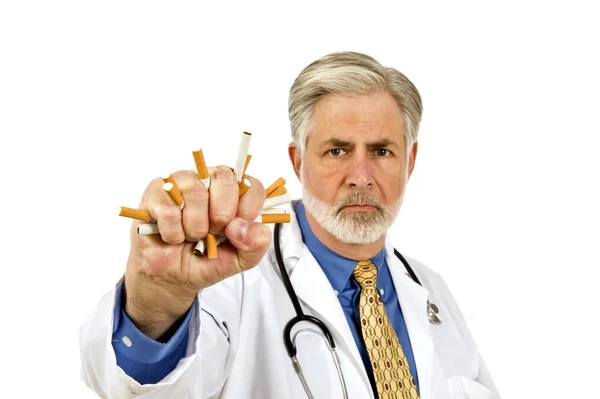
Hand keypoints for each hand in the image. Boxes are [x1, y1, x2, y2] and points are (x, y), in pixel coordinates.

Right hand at [123, 166, 270, 338]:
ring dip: (195, 228)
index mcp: (235, 192)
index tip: (236, 230)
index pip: (251, 186)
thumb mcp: (241, 258)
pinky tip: (173, 236)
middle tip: (212, 233)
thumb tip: (243, 226)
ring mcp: (181, 183)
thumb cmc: (206, 259)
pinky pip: (170, 210)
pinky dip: (174, 233)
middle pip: (224, 179)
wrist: (171, 276)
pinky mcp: (156, 193)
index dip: (247, 211)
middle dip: (221, 216)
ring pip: (196, 194)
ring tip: (191, 236)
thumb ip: (255, 243)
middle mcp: (209, 180)